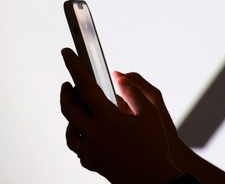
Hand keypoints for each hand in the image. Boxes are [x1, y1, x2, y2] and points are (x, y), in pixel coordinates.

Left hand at [60, 48, 181, 183]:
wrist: (155, 179)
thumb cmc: (156, 145)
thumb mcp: (151, 111)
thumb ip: (133, 90)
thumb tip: (118, 78)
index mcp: (107, 118)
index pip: (85, 85)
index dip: (74, 66)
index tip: (67, 54)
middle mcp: (93, 134)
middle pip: (68, 107)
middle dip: (66, 92)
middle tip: (69, 83)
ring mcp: (89, 151)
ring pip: (69, 127)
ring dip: (71, 113)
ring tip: (79, 105)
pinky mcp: (91, 163)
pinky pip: (77, 144)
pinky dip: (78, 132)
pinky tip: (87, 129)